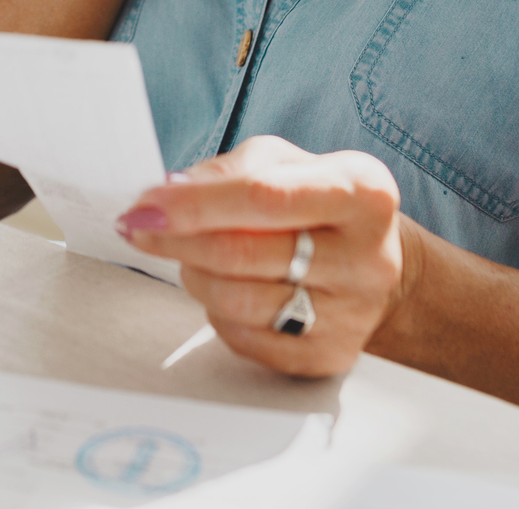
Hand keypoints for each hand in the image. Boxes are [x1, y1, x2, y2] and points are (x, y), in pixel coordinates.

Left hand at [115, 136, 405, 377]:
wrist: (376, 263)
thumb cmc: (319, 204)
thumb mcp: (286, 162)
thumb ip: (228, 171)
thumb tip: (170, 194)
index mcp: (361, 191)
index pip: (263, 197)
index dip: (195, 204)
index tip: (145, 205)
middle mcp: (367, 256)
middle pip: (242, 254)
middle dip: (177, 239)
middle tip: (142, 227)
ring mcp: (352, 314)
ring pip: (236, 302)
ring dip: (196, 275)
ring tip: (194, 255)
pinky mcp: (330, 356)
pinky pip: (245, 339)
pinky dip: (219, 312)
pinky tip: (227, 288)